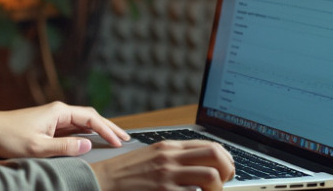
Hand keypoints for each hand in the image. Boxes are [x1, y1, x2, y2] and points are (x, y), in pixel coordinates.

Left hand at [0, 101, 129, 158]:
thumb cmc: (10, 137)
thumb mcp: (38, 148)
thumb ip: (64, 147)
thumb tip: (88, 146)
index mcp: (58, 112)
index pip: (91, 119)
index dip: (107, 130)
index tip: (119, 142)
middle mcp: (59, 112)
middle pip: (91, 117)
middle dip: (109, 127)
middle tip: (126, 138)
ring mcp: (55, 118)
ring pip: (84, 123)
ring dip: (100, 130)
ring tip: (116, 139)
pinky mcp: (50, 126)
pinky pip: (74, 129)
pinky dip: (88, 134)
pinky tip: (94, 141)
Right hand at [90, 140, 235, 190]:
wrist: (104, 180)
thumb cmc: (127, 171)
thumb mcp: (152, 155)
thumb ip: (176, 156)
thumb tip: (202, 162)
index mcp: (169, 147)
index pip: (210, 145)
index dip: (226, 159)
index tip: (227, 170)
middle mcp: (170, 158)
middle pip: (215, 156)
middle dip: (228, 170)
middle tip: (225, 181)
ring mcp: (167, 175)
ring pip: (210, 176)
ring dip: (217, 188)